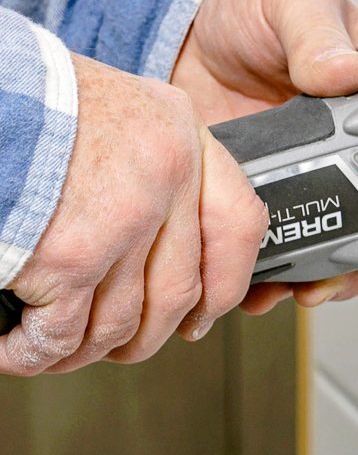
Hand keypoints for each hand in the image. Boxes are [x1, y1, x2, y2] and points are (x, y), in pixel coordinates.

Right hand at [0, 55, 267, 374]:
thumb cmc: (26, 102)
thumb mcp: (112, 111)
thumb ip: (146, 165)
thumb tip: (157, 240)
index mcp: (179, 134)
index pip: (238, 224)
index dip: (226, 283)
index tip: (204, 313)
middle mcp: (165, 176)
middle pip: (179, 290)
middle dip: (147, 333)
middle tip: (119, 344)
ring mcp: (123, 221)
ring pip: (123, 320)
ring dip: (87, 349)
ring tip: (55, 348)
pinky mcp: (70, 258)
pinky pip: (62, 333)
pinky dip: (35, 352)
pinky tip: (15, 348)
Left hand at [171, 0, 357, 312]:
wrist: (182, 20)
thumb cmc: (253, 1)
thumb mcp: (295, 1)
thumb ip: (319, 36)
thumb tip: (344, 75)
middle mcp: (352, 144)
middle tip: (345, 276)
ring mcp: (308, 172)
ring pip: (335, 241)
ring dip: (324, 275)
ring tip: (302, 288)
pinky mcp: (264, 191)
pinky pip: (280, 241)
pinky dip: (273, 270)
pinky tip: (261, 281)